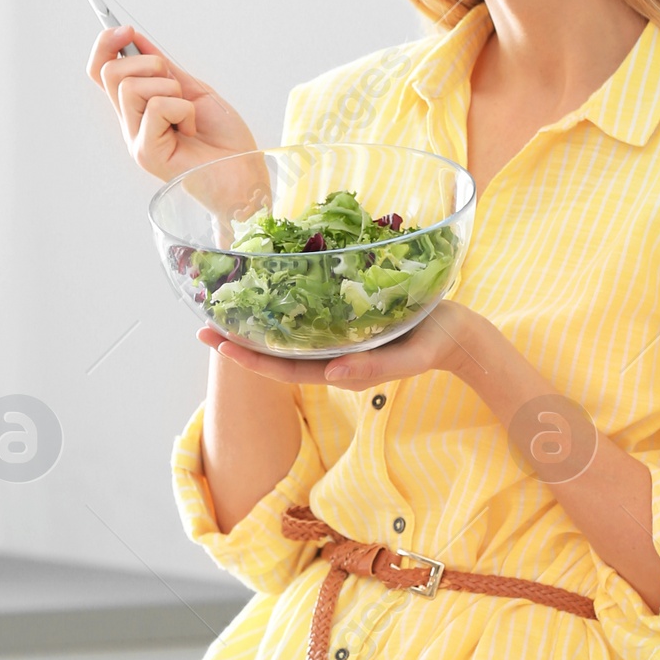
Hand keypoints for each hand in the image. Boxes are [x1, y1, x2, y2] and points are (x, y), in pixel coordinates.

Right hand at [87, 25, 257, 182]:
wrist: (245, 177)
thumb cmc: (224, 142)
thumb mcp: (193, 91)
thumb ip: (163, 70)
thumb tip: (135, 38)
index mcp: (138, 110)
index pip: (100, 71)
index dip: (105, 44)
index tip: (126, 30)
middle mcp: (130, 125)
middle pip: (109, 73)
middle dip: (148, 63)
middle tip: (177, 87)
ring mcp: (135, 140)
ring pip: (130, 87)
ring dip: (170, 89)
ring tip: (187, 113)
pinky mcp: (146, 154)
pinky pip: (156, 107)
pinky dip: (181, 109)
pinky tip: (190, 129)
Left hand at [198, 300, 484, 389]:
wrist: (457, 332)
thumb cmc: (434, 344)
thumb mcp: (409, 358)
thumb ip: (374, 368)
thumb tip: (332, 374)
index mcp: (339, 368)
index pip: (285, 368)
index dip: (250, 359)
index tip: (219, 346)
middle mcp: (331, 354)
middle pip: (276, 350)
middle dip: (240, 339)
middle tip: (202, 323)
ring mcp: (337, 336)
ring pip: (287, 332)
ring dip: (256, 321)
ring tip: (223, 305)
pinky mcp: (346, 316)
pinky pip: (307, 313)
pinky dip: (282, 303)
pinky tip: (266, 285)